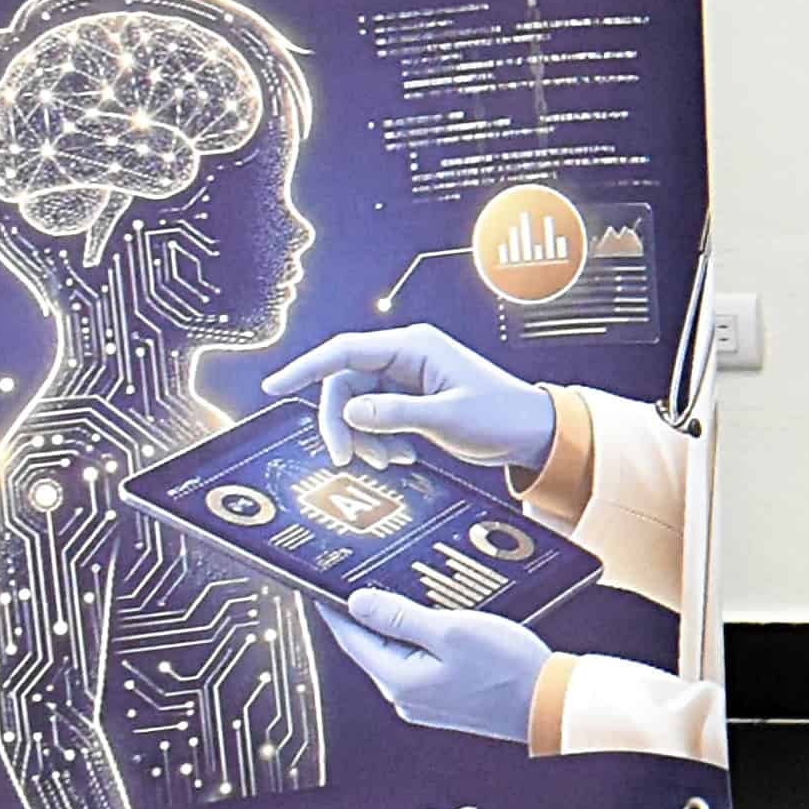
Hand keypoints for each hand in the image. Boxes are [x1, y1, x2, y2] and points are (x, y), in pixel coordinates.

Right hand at [259, 326, 553, 478]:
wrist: (532, 432)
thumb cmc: (502, 415)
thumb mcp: (448, 417)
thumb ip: (396, 414)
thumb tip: (350, 413)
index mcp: (415, 347)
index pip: (345, 351)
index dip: (305, 368)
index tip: (275, 386)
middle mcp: (407, 357)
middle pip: (345, 384)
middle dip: (340, 424)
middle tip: (346, 458)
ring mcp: (408, 378)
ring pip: (357, 406)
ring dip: (363, 437)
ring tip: (390, 461)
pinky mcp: (411, 400)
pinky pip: (375, 418)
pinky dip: (379, 441)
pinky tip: (401, 457)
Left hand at [328, 589, 548, 744]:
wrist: (550, 704)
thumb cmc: (508, 670)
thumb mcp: (452, 631)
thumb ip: (401, 617)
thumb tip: (359, 603)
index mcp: (399, 680)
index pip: (351, 638)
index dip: (335, 608)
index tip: (322, 584)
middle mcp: (405, 697)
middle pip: (373, 646)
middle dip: (369, 614)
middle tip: (368, 578)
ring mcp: (425, 702)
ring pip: (398, 654)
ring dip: (399, 627)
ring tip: (409, 595)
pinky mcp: (446, 699)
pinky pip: (421, 664)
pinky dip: (421, 641)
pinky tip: (439, 624)